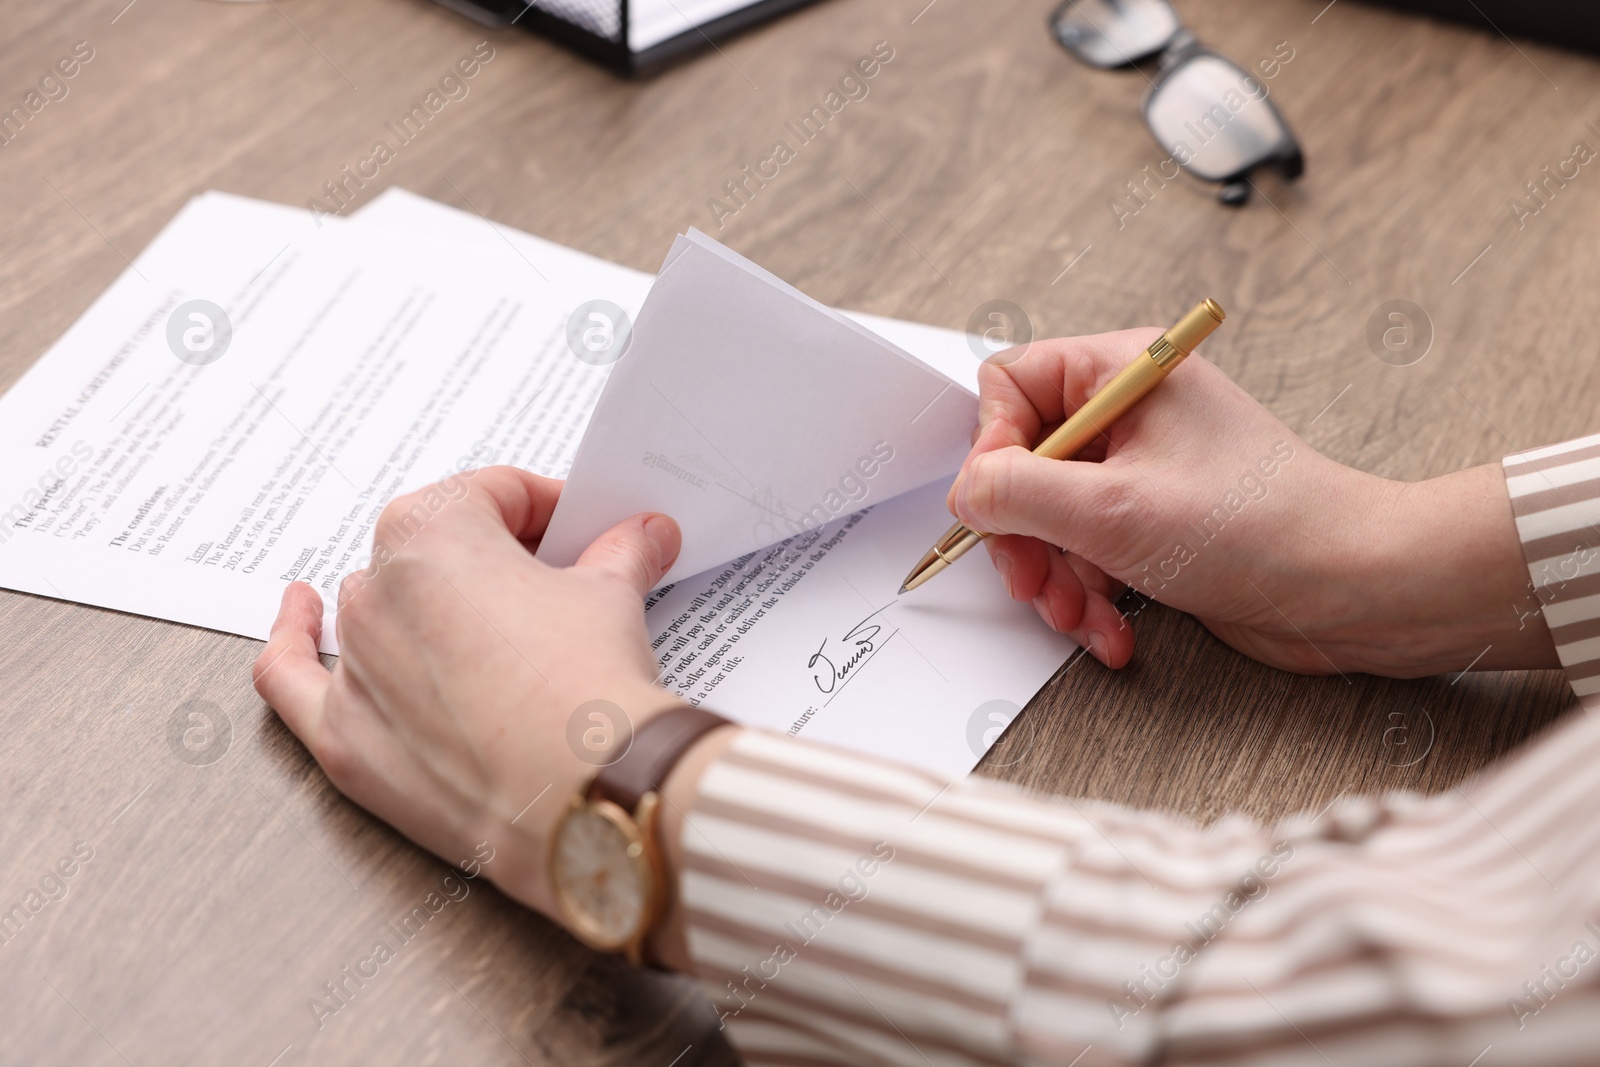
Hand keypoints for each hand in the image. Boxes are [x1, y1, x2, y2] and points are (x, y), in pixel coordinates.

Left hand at [251, 466, 688, 921]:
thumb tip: (642, 534)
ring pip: (379, 607)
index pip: (494, 494)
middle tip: (559, 584)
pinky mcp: (344, 739)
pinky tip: (299, 612)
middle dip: (495, 560)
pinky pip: (291, 679)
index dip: (550, 509)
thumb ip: (619, 552)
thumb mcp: (614, 596)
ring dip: (428, 606)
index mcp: (430, 533)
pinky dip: (292, 641)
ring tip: (490, 627)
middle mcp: (375, 591)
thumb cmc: (589, 690)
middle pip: (436, 551)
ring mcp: (354, 666)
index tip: (583, 530)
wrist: (587, 802)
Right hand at [948, 330, 1557, 677]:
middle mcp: (1130, 413)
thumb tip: (965, 492)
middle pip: (1024, 462)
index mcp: (1122, 372)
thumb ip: (1017, 493)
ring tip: (1080, 617)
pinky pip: (1090, 553)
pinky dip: (1092, 596)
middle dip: (1026, 535)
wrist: (1355, 590)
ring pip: (1053, 519)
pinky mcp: (1157, 523)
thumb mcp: (1111, 510)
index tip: (997, 507)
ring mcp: (1144, 470)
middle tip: (1034, 581)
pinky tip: (1113, 630)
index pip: (1011, 386)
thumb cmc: (1263, 529)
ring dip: (1058, 578)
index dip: (992, 450)